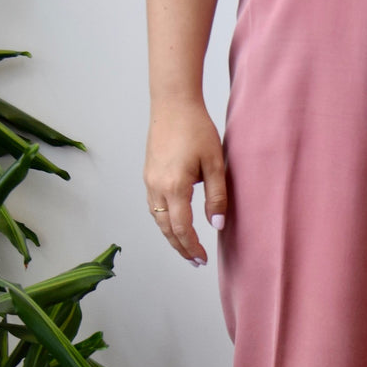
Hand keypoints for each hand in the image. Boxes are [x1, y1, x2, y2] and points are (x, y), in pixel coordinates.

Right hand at [144, 99, 226, 264]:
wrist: (173, 104)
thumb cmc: (197, 129)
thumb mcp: (214, 163)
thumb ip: (217, 197)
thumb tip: (217, 225)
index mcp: (174, 186)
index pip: (182, 228)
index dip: (192, 247)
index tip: (202, 260)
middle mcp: (156, 187)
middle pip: (166, 229)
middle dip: (181, 247)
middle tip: (195, 261)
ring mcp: (149, 181)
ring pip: (158, 218)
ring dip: (171, 236)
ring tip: (186, 247)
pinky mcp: (148, 174)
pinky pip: (154, 206)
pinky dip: (164, 220)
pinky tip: (175, 223)